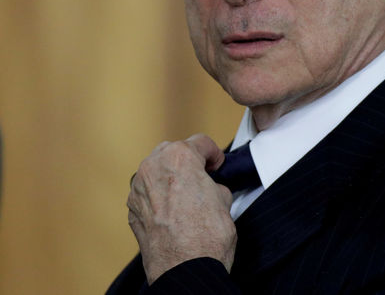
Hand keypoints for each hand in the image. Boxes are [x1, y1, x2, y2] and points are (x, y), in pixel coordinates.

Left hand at [127, 134, 236, 284]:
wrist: (185, 271)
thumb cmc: (206, 236)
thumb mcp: (224, 200)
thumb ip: (213, 185)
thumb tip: (210, 189)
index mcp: (179, 158)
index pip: (200, 142)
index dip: (214, 154)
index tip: (217, 164)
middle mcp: (153, 168)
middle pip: (172, 151)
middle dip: (188, 161)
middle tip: (203, 176)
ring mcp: (138, 190)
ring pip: (155, 171)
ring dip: (170, 178)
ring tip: (187, 195)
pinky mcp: (132, 211)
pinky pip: (147, 193)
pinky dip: (159, 197)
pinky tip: (174, 212)